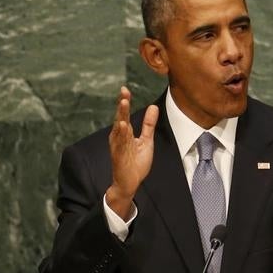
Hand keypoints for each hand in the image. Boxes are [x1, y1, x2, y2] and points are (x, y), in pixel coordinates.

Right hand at [106, 86, 158, 219]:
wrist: (129, 183)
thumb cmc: (136, 163)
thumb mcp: (146, 141)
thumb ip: (148, 125)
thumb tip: (154, 107)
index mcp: (125, 133)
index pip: (125, 115)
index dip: (125, 102)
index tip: (125, 89)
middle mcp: (119, 138)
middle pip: (120, 118)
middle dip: (122, 105)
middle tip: (123, 92)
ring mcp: (118, 147)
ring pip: (120, 129)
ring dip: (121, 116)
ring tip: (123, 104)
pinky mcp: (119, 156)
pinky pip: (120, 144)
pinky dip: (121, 135)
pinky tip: (122, 125)